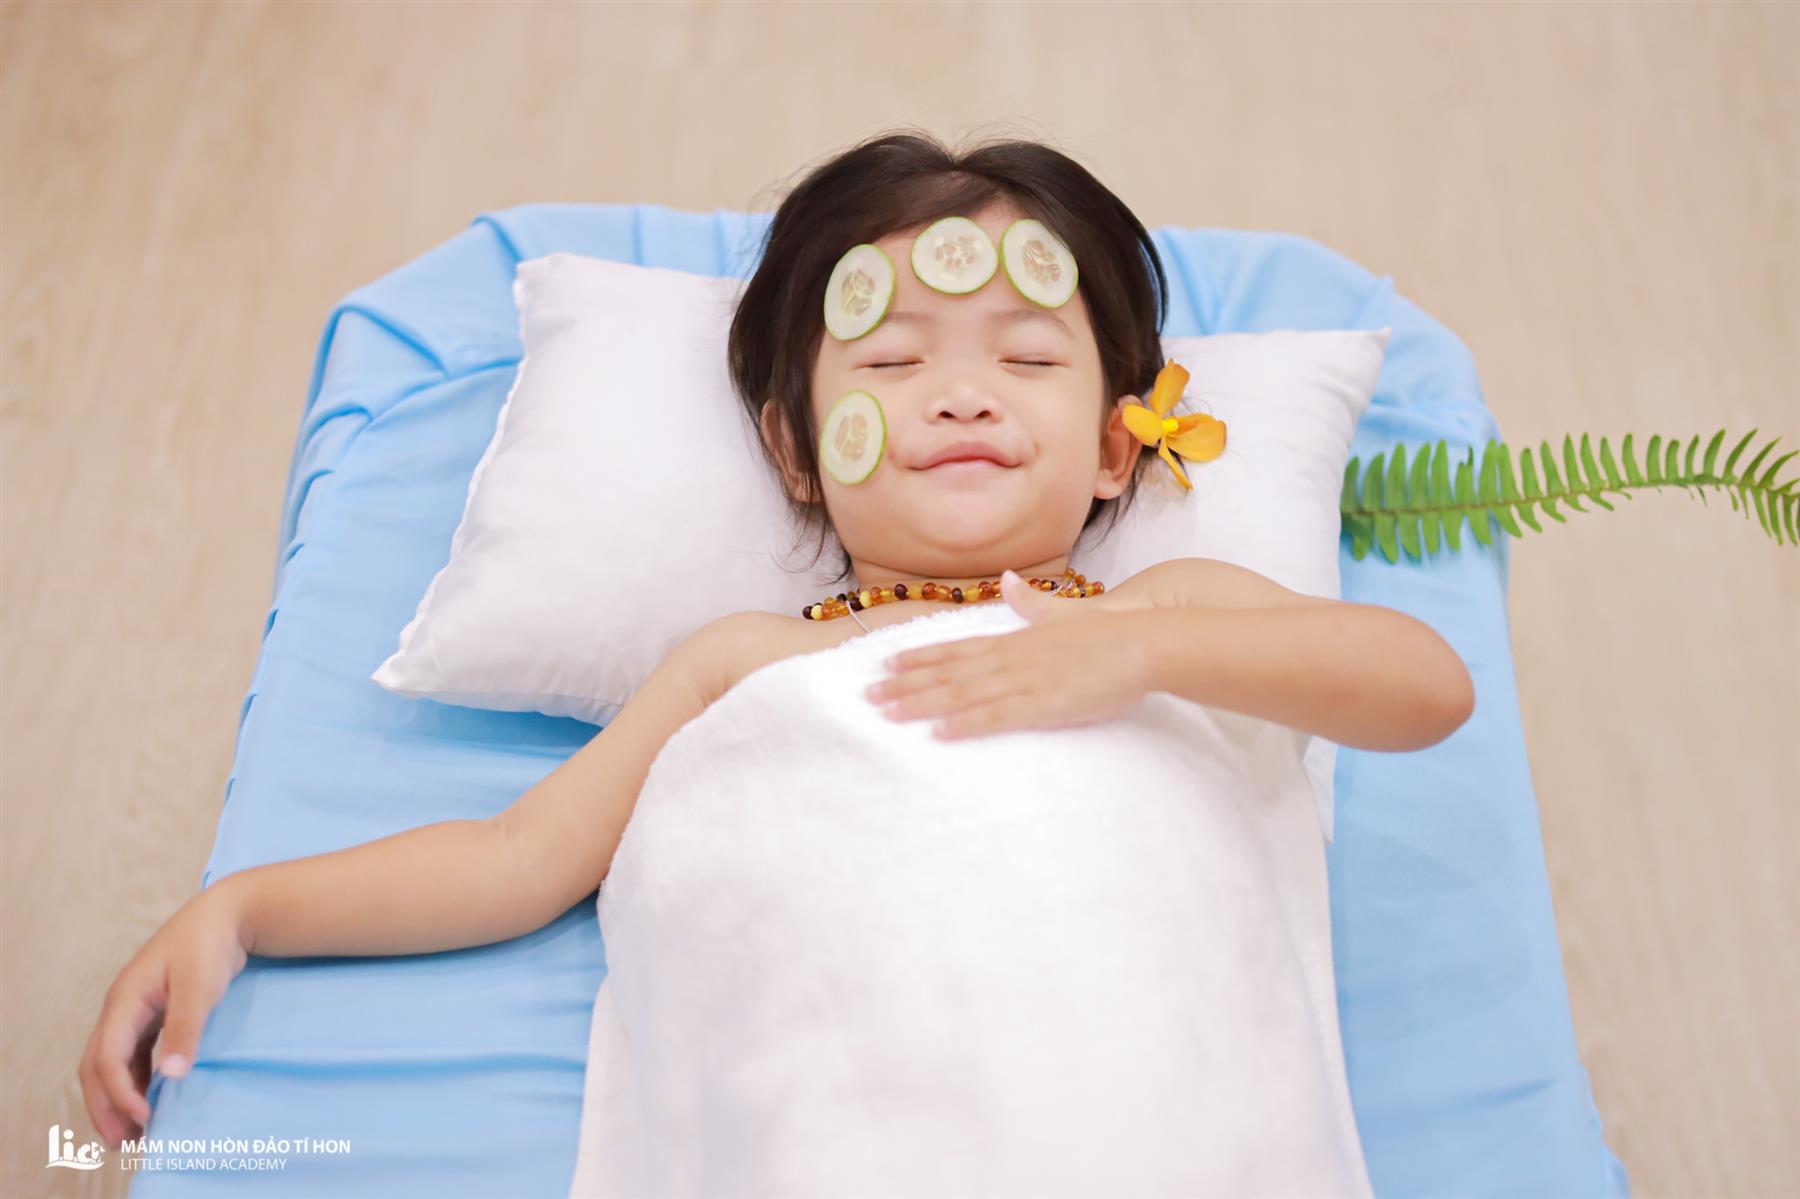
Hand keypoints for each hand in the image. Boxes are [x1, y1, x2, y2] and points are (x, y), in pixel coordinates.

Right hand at [80, 877, 251, 1148]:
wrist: (226, 915)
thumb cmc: (209, 945)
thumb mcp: (200, 986)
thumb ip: (186, 1028)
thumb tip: (171, 1075)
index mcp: (125, 1002)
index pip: (107, 1057)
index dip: (119, 1092)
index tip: (143, 1118)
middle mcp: (122, 1010)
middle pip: (98, 1066)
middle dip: (105, 1105)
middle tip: (122, 1142)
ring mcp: (135, 1012)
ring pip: (112, 1063)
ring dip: (118, 1096)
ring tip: (133, 1132)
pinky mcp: (153, 1014)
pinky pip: (133, 1055)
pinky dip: (135, 1080)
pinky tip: (149, 1100)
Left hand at [863, 569, 1158, 739]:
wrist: (1146, 642)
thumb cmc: (1111, 635)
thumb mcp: (1066, 613)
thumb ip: (1033, 603)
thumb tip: (1011, 578)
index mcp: (1015, 640)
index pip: (956, 649)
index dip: (919, 657)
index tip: (885, 664)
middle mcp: (1011, 658)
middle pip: (948, 672)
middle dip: (905, 684)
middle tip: (866, 696)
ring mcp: (1025, 680)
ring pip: (962, 694)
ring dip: (921, 704)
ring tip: (886, 713)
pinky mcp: (1044, 704)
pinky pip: (997, 716)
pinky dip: (965, 724)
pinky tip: (938, 732)